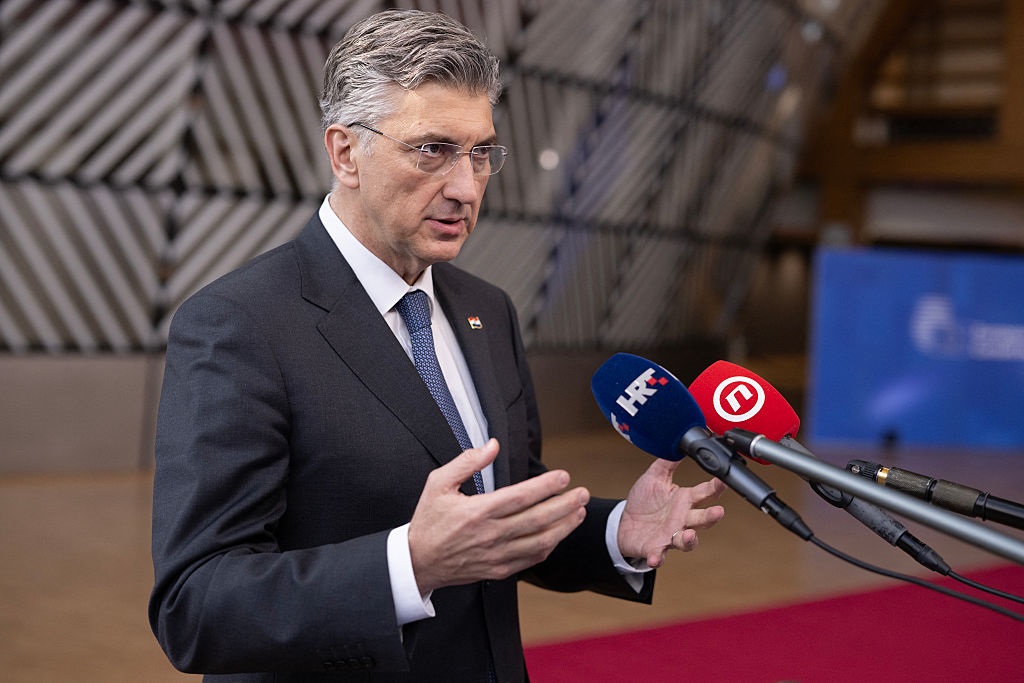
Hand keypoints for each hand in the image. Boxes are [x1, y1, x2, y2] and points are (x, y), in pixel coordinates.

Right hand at [407, 439, 589, 593]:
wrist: (418, 561)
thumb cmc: (429, 520)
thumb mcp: (438, 483)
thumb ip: (467, 462)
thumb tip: (492, 445)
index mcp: (477, 512)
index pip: (521, 497)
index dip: (546, 486)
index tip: (563, 476)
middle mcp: (491, 535)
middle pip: (538, 519)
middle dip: (565, 505)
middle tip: (582, 493)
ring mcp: (497, 555)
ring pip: (540, 542)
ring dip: (564, 527)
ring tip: (579, 512)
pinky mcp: (500, 570)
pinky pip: (532, 559)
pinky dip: (550, 546)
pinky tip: (559, 533)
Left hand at [617, 458, 725, 567]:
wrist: (624, 523)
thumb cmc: (644, 501)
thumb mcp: (654, 477)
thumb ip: (667, 463)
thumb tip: (678, 445)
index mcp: (683, 500)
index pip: (704, 493)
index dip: (715, 487)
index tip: (723, 480)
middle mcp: (681, 520)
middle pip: (702, 520)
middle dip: (711, 517)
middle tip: (718, 512)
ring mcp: (670, 536)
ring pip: (686, 541)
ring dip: (689, 540)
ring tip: (688, 535)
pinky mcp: (655, 548)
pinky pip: (659, 555)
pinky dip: (659, 558)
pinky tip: (656, 557)